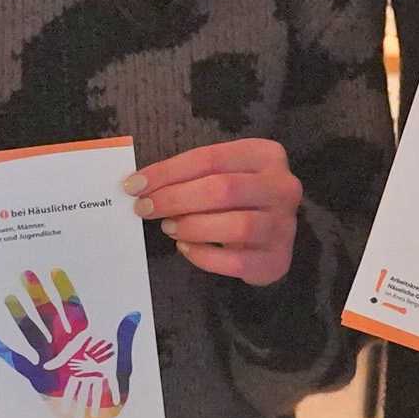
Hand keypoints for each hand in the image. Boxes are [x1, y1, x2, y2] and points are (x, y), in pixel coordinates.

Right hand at [0, 269, 141, 417]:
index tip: (56, 271)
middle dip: (38, 296)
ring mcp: (50, 361)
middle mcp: (64, 346)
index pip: (72, 309)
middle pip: (48, 315)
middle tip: (26, 274)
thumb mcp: (122, 366)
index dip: (64, 290)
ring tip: (9, 298)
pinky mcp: (40, 379)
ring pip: (32, 333)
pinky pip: (21, 363)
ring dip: (21, 317)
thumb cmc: (113, 393)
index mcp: (84, 340)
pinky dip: (7, 354)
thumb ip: (123, 340)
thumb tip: (134, 314)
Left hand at [130, 139, 302, 285]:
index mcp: (266, 156)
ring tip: (168, 227)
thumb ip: (191, 176)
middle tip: (144, 208)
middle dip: (175, 199)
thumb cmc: (238, 201)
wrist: (270, 239)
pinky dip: (204, 256)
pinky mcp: (276, 260)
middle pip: (223, 189)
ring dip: (192, 226)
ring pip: (235, 225)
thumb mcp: (222, 175)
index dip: (168, 171)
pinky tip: (185, 248)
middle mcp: (282, 188)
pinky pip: (235, 261)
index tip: (134, 184)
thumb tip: (141, 185)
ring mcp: (284, 226)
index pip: (210, 158)